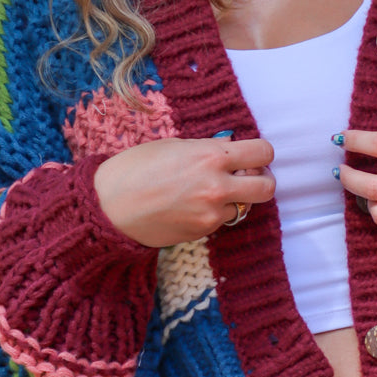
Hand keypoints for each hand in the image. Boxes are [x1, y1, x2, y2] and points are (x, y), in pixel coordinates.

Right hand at [93, 136, 274, 247]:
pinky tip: (191, 206)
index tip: (252, 156)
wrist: (109, 207)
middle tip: (246, 177)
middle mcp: (217, 185)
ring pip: (246, 206)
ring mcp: (212, 212)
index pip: (262, 152)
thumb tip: (230, 149)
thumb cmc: (135, 169)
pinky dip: (215, 212)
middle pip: (267, 186)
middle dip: (262, 179)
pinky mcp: (203, 231)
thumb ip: (208, 148)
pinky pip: (223, 219)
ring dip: (236, 199)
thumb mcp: (174, 145)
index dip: (261, 154)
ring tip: (210, 192)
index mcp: (211, 155)